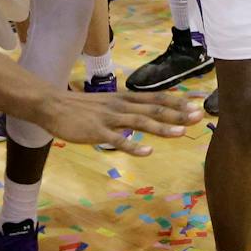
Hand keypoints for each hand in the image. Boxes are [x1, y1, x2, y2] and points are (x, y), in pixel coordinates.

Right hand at [37, 89, 201, 155]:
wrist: (52, 106)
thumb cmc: (80, 107)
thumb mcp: (107, 103)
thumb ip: (126, 108)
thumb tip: (145, 114)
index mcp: (124, 99)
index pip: (156, 98)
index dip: (176, 102)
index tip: (196, 104)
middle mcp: (121, 106)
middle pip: (154, 109)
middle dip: (177, 113)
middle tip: (198, 116)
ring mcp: (109, 118)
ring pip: (140, 122)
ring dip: (161, 128)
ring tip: (181, 133)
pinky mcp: (97, 132)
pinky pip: (118, 140)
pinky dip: (133, 145)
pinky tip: (147, 152)